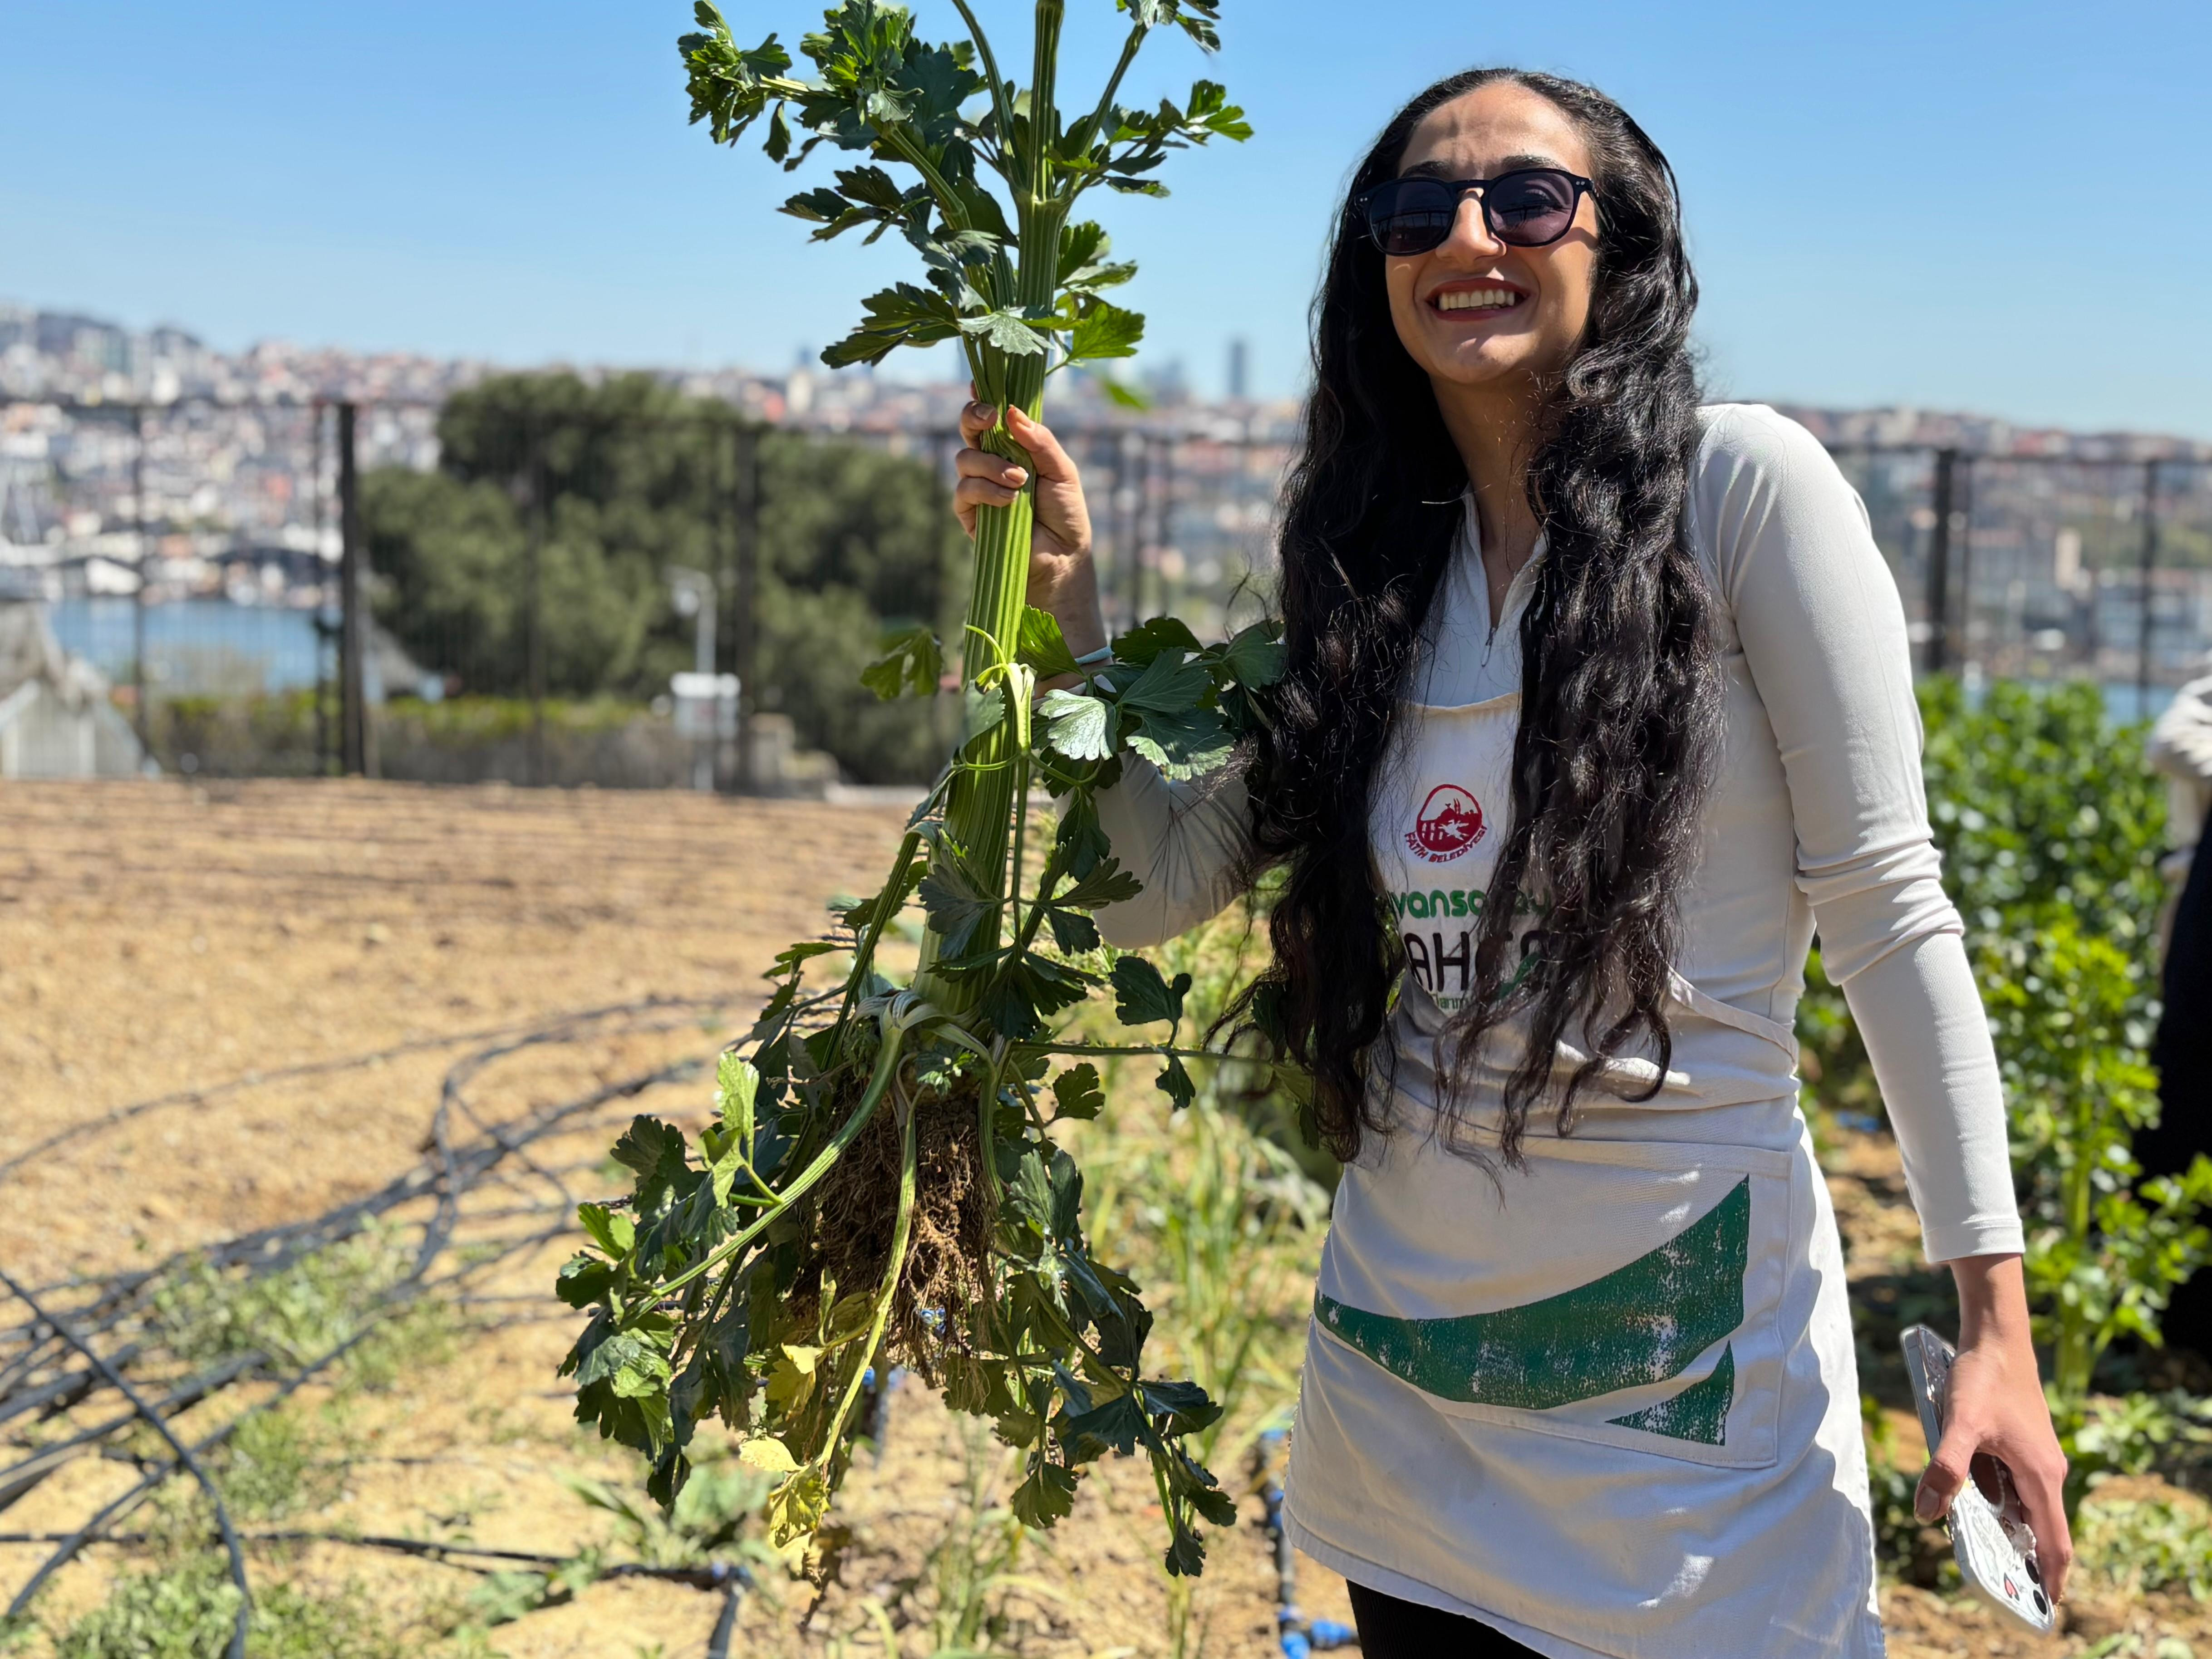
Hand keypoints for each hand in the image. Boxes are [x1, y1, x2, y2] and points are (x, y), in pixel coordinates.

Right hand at [952, 394, 1106, 658]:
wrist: (1063, 561)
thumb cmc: (1067, 516)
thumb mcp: (1062, 471)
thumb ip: (1040, 441)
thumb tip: (1013, 412)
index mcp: (1015, 448)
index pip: (993, 416)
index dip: (984, 397)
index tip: (982, 382)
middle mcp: (992, 463)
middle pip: (969, 428)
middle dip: (975, 415)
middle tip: (993, 416)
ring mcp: (978, 488)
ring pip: (965, 457)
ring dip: (991, 464)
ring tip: (1020, 482)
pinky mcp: (969, 514)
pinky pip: (964, 490)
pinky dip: (986, 490)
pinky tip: (1009, 500)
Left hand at [1917, 1254, 2072, 1603]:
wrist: (1996, 1337)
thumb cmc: (1983, 1378)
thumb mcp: (1959, 1425)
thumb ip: (1945, 1469)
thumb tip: (1928, 1513)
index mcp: (2042, 1476)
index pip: (2056, 1541)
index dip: (2051, 1576)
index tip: (2044, 1606)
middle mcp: (2047, 1471)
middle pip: (2043, 1528)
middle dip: (2027, 1560)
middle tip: (2003, 1588)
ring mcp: (2037, 1458)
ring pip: (2028, 1507)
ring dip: (2012, 1531)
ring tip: (1987, 1557)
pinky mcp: (2023, 1445)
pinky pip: (2017, 1487)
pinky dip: (2002, 1505)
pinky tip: (1976, 1508)